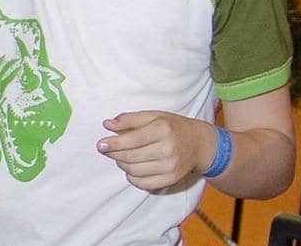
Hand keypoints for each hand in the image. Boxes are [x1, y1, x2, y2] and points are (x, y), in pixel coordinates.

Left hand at [97, 110, 212, 191]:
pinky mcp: (171, 179)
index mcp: (163, 130)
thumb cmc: (172, 127)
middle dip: (114, 154)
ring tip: (121, 156)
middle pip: (132, 157)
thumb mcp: (153, 115)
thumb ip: (129, 119)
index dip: (114, 143)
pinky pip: (145, 184)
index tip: (100, 144)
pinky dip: (133, 178)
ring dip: (122, 164)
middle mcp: (168, 149)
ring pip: (135, 171)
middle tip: (107, 149)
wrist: (199, 144)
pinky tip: (131, 169)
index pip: (133, 139)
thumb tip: (107, 124)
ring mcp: (171, 167)